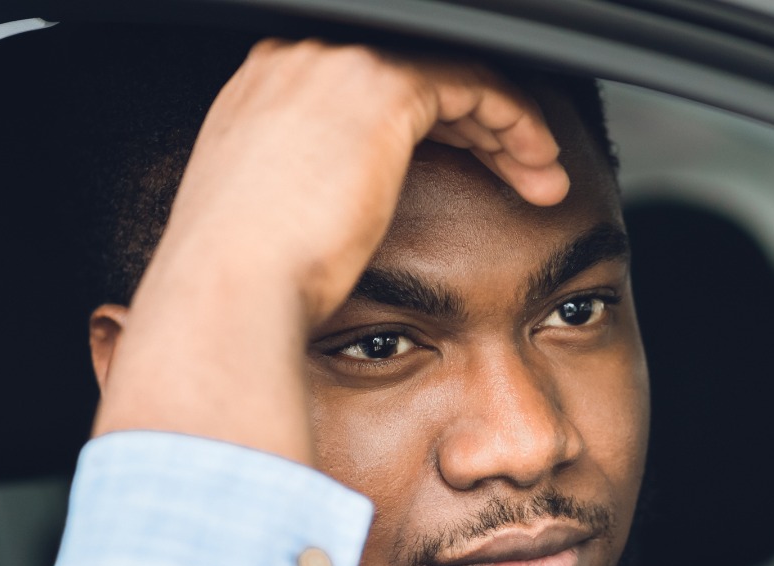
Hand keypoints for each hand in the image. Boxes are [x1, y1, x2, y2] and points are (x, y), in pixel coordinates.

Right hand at [89, 40, 567, 462]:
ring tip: (542, 180)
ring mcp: (336, 67)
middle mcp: (295, 65)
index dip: (431, 128)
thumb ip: (301, 194)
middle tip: (520, 175)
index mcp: (262, 95)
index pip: (369, 91)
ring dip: (505, 130)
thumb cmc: (243, 287)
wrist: (231, 292)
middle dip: (475, 126)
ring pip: (449, 77)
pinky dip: (514, 122)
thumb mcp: (269, 223)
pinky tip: (538, 167)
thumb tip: (336, 219)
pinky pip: (473, 85)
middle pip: (414, 75)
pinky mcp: (382, 88)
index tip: (468, 170)